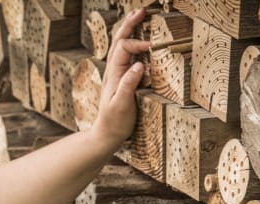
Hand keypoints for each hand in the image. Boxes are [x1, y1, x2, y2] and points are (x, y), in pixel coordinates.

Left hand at [91, 8, 149, 144]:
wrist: (106, 134)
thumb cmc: (114, 122)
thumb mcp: (121, 105)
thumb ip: (128, 85)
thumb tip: (139, 64)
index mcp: (113, 73)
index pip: (123, 48)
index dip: (137, 43)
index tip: (153, 47)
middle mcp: (114, 70)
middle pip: (119, 41)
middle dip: (130, 24)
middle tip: (142, 10)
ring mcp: (117, 73)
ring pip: (121, 46)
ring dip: (130, 30)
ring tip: (140, 16)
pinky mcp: (122, 79)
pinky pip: (126, 56)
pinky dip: (132, 43)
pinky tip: (140, 40)